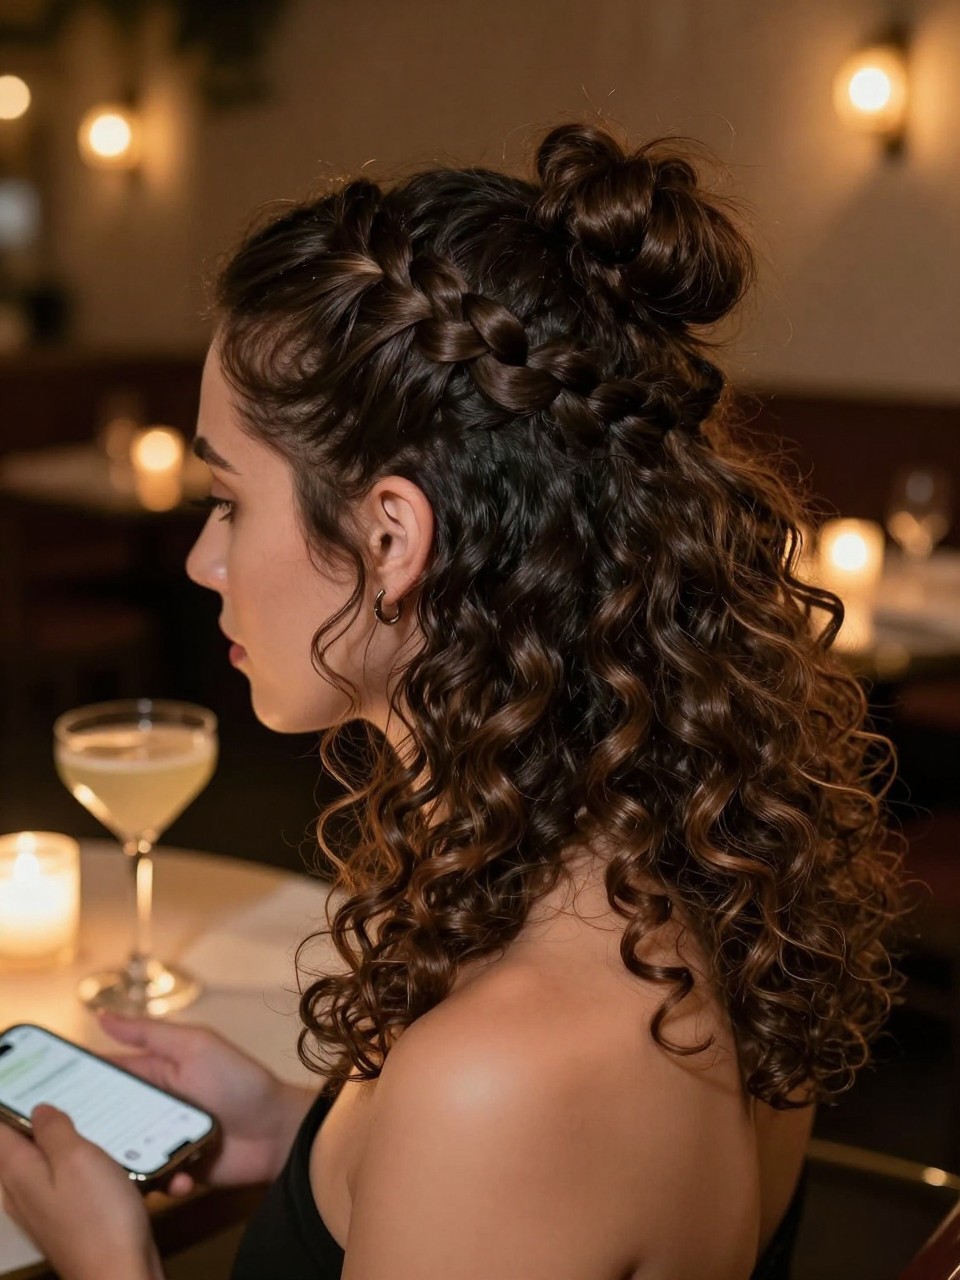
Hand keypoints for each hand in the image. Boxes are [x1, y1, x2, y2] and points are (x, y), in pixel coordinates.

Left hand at [0, 1104, 162, 1279]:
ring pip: (44, 1163)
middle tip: (58, 1089)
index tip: (20, 1075)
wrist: (119, 1275)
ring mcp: (44, 1209)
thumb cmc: (98, 1214)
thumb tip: (39, 1109)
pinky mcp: (68, 1221)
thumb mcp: (78, 1159)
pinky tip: (106, 1156)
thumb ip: (55, 1130)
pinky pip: (66, 1182)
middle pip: (18, 1146)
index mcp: (18, 1170)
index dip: (7, 1102)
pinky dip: (80, 1164)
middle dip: (33, 1119)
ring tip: (86, 1115)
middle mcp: (23, 1191)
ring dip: (61, 1140)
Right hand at [96, 1010, 317, 1195]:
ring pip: (124, 1153)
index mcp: (155, 1073)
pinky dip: (161, 1181)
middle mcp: (153, 1107)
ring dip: (127, 1159)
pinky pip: (151, 1180)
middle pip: (109, 1119)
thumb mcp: (194, 1046)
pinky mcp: (174, 1172)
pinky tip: (177, 1178)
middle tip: (76, 1139)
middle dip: (94, 1129)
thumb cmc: (239, 1081)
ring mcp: (162, 1141)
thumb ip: (149, 1034)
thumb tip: (101, 1015)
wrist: (277, 1132)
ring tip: (133, 1161)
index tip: (47, 1091)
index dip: (79, 1081)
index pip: (108, 1075)